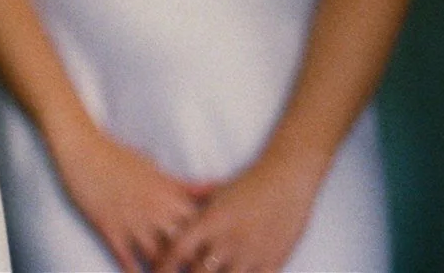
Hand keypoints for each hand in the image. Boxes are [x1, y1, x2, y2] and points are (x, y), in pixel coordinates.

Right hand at [51, 122, 209, 272]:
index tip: (216, 253)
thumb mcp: (156, 168)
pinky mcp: (111, 229)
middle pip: (184, 247)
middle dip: (193, 261)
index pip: (201, 226)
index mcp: (170, 194)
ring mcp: (133, 222)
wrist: (82, 148)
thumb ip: (185, 186)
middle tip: (198, 271)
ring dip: (165, 270)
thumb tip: (215, 189)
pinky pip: (126, 260)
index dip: (210, 242)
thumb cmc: (119, 154)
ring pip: (158, 258)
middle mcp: (155, 211)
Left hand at [157, 150, 324, 272]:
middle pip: (198, 271)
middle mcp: (228, 238)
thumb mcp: (216, 192)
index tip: (156, 270)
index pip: (177, 248)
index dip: (163, 264)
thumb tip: (171, 202)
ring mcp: (251, 253)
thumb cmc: (249, 184)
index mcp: (210, 220)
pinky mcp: (273, 262)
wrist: (287, 180)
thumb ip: (192, 203)